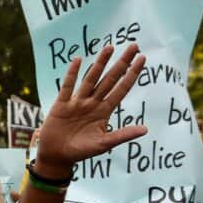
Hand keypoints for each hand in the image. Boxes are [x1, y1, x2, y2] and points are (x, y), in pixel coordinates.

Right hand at [32, 43, 146, 178]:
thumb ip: (122, 135)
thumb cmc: (81, 151)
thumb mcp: (104, 144)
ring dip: (100, 63)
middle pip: (110, 79)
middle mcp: (93, 103)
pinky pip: (68, 87)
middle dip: (122, 63)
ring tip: (110, 47)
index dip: (132, 74)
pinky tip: (78, 60)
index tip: (142, 59)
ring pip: (91, 79)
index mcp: (104, 111)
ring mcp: (77, 102)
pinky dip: (72, 74)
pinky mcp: (61, 105)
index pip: (122, 89)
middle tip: (134, 46)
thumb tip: (145, 130)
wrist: (57, 156)